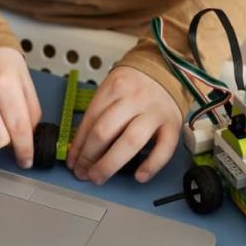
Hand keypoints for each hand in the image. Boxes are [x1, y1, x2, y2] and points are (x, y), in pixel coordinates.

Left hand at [67, 66, 181, 184]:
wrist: (169, 69)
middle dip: (89, 157)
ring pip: (130, 141)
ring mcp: (154, 112)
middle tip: (82, 173)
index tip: (72, 162)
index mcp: (114, 88)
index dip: (78, 146)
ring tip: (99, 177)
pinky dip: (151, 165)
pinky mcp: (173, 124)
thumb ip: (99, 112)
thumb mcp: (113, 88)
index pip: (90, 121)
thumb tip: (80, 146)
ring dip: (110, 163)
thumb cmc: (137, 83)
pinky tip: (138, 176)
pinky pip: (164, 148)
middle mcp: (134, 99)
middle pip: (105, 131)